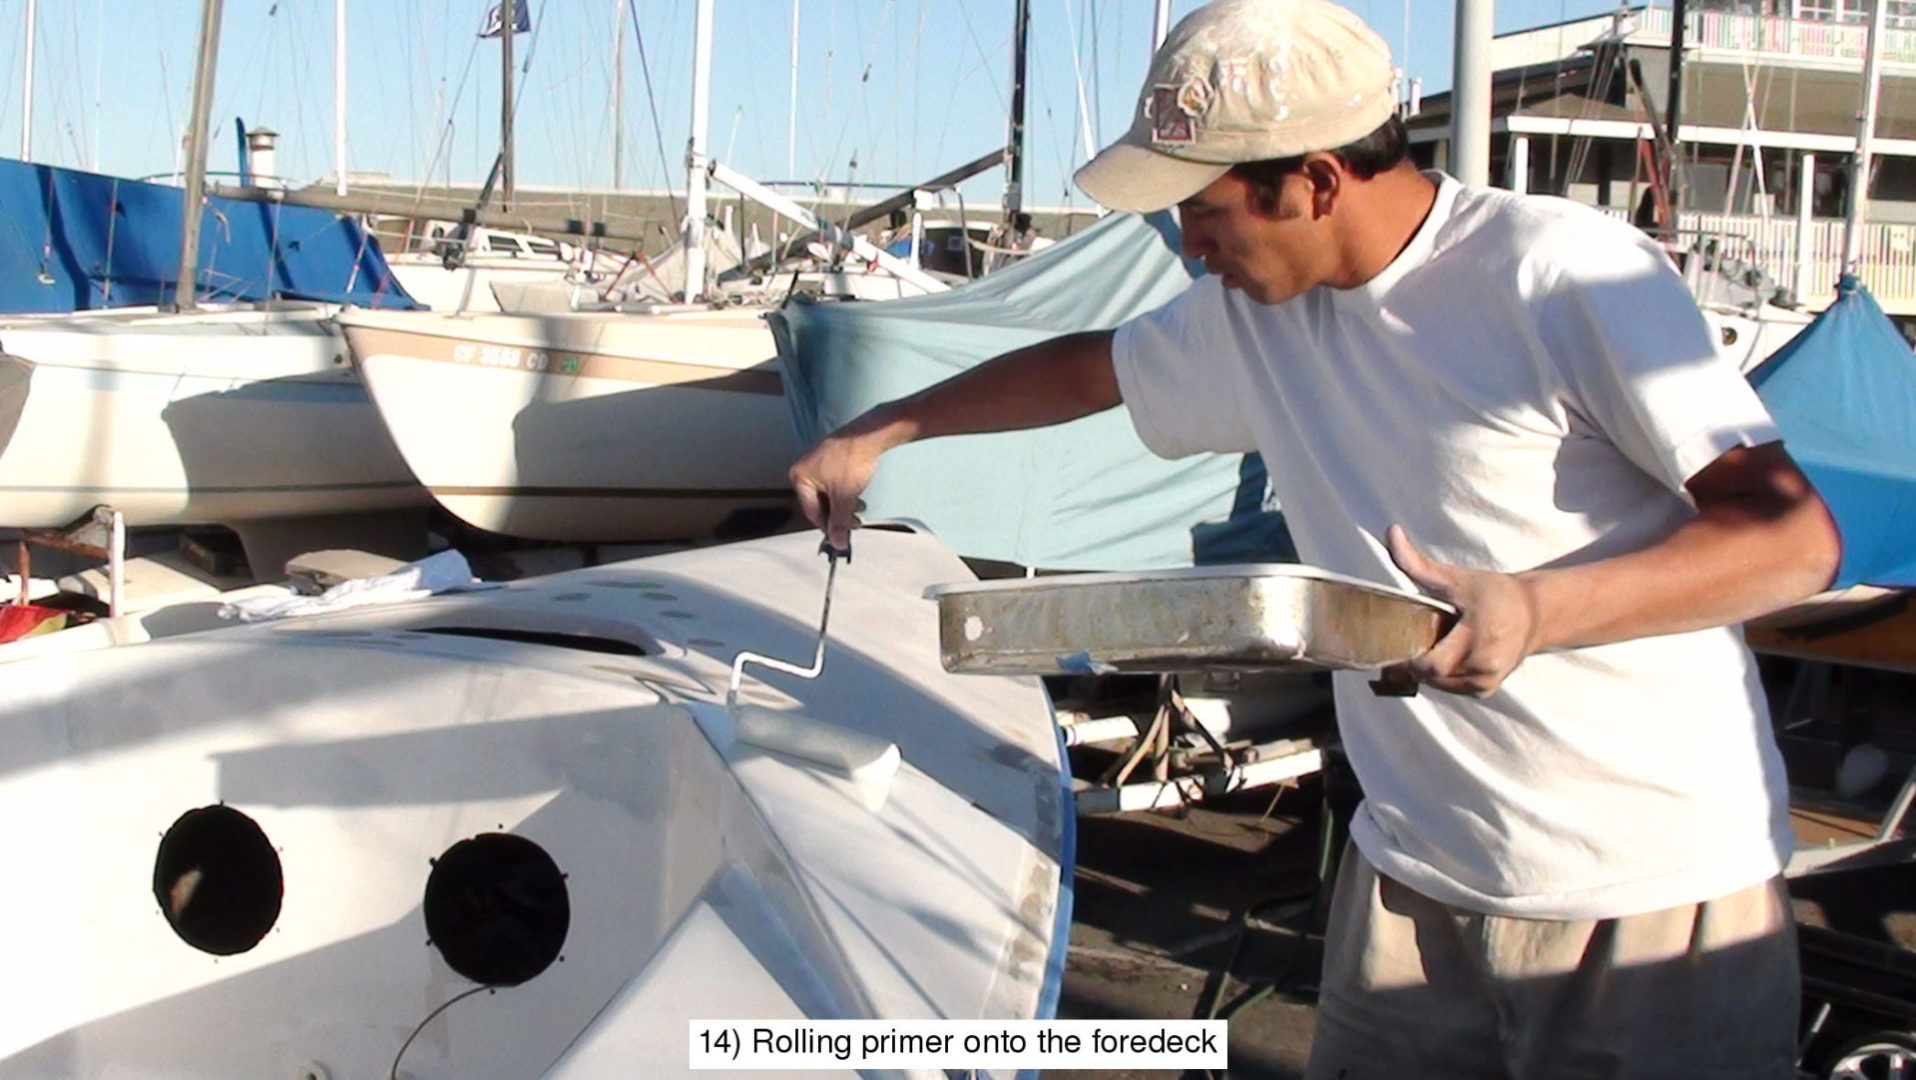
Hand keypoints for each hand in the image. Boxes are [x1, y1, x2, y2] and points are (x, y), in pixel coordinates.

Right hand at [789, 429, 881, 549]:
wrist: (868, 436)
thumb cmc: (851, 461)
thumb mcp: (844, 498)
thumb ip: (839, 523)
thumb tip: (838, 543)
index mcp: (800, 478)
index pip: (812, 512)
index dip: (828, 527)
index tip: (840, 537)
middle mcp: (804, 469)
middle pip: (820, 503)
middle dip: (839, 514)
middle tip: (853, 524)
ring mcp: (816, 462)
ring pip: (829, 493)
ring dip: (845, 504)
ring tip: (860, 509)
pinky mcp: (830, 458)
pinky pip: (833, 482)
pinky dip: (845, 492)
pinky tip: (858, 496)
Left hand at [1385, 525, 1543, 696]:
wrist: (1534, 613)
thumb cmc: (1494, 593)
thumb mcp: (1456, 578)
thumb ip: (1418, 563)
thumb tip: (1391, 533)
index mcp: (1478, 636)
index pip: (1431, 665)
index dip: (1407, 661)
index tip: (1392, 647)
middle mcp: (1486, 663)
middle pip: (1432, 676)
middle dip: (1414, 663)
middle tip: (1406, 643)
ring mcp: (1488, 679)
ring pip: (1441, 685)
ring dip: (1428, 671)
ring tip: (1428, 646)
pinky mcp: (1488, 688)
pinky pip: (1453, 688)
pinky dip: (1443, 677)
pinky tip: (1444, 656)